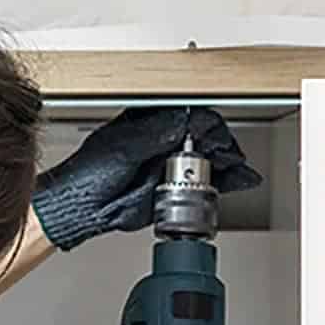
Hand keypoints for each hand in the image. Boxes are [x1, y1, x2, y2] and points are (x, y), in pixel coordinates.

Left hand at [32, 106, 260, 251]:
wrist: (83, 207)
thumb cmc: (89, 173)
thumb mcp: (125, 146)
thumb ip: (158, 133)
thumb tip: (187, 121)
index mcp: (150, 122)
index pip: (190, 116)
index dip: (210, 127)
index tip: (219, 139)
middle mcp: (162, 141)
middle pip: (205, 137)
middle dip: (224, 146)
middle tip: (233, 157)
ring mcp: (168, 165)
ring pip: (207, 160)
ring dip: (228, 164)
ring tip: (241, 171)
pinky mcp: (170, 189)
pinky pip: (202, 183)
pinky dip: (223, 183)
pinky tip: (237, 181)